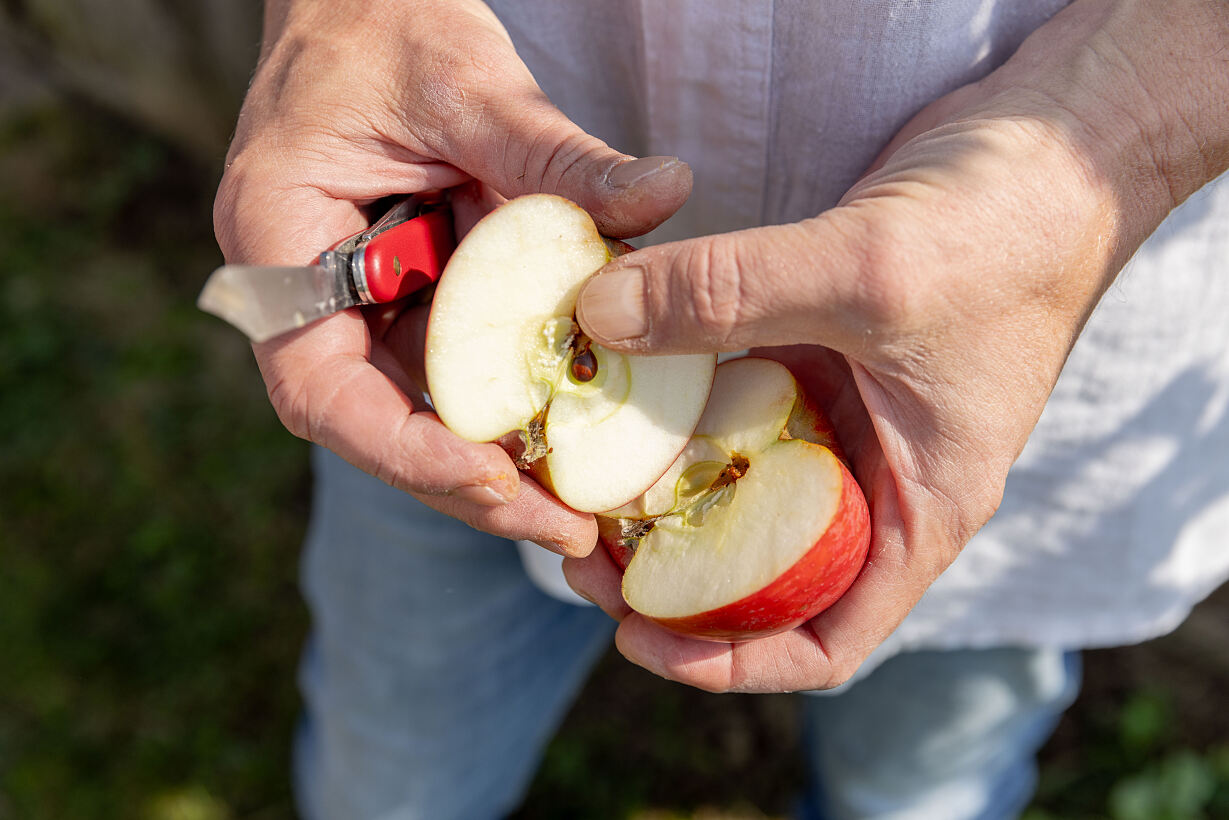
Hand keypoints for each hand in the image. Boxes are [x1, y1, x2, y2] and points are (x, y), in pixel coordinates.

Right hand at [214, 0, 692, 554]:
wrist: (365, 1)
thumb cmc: (391, 25)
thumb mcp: (472, 85)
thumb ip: (558, 153)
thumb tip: (667, 190)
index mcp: (277, 241)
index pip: (320, 389)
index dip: (405, 449)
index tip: (496, 483)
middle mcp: (305, 291)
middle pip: (373, 426)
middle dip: (467, 483)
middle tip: (567, 528)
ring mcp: (353, 300)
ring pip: (415, 411)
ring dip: (494, 462)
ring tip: (583, 509)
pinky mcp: (404, 297)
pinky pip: (450, 369)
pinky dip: (508, 405)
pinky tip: (573, 435)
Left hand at [563, 0, 1228, 690]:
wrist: (1058, 143)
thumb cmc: (1008, 232)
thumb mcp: (867, 273)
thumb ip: (726, 294)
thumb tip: (593, 318)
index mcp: (916, 511)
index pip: (825, 638)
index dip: (729, 662)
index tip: (636, 637)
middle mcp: (875, 478)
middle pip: (758, 568)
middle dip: (666, 570)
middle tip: (577, 542)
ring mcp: (842, 416)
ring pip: (734, 482)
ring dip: (656, 485)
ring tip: (575, 472)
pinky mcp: (814, 355)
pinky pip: (729, 398)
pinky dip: (672, 401)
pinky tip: (612, 380)